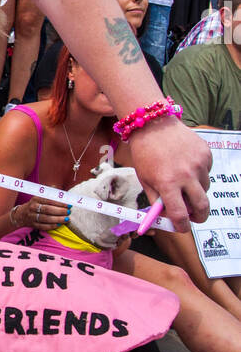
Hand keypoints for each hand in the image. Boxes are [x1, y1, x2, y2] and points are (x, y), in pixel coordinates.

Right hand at [11, 196, 70, 231]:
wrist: (21, 214)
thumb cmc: (35, 204)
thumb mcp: (40, 196)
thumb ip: (51, 193)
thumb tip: (62, 192)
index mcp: (36, 199)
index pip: (49, 200)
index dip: (60, 203)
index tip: (68, 204)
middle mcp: (33, 207)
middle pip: (48, 210)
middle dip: (60, 211)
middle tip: (69, 212)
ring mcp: (32, 216)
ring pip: (46, 219)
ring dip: (57, 219)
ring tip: (66, 219)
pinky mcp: (33, 224)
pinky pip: (43, 226)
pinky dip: (51, 226)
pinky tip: (59, 225)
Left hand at [127, 117, 210, 231]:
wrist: (154, 124)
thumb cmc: (146, 154)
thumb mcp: (145, 179)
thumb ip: (157, 200)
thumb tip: (167, 217)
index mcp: (167, 183)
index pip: (180, 215)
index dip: (182, 226)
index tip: (182, 227)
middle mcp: (186, 175)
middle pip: (202, 207)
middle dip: (199, 216)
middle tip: (194, 217)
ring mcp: (198, 164)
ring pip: (204, 189)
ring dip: (196, 191)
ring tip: (182, 179)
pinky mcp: (206, 154)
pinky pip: (207, 172)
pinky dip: (198, 174)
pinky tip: (185, 164)